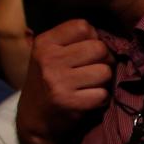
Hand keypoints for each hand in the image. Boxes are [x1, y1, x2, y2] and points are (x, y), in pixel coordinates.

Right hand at [16, 20, 113, 143]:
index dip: (93, 38)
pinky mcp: (69, 101)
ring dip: (104, 81)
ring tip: (89, 86)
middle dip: (104, 61)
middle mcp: (49, 59)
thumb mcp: (51, 55)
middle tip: (94, 71)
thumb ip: (73, 41)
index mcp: (45, 42)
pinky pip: (103, 94)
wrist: (35, 118)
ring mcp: (58, 80)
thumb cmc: (49, 82)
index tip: (87, 52)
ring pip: (105, 71)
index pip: (83, 26)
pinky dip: (101, 99)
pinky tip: (88, 100)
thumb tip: (108, 36)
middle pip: (99, 48)